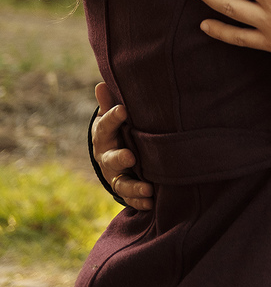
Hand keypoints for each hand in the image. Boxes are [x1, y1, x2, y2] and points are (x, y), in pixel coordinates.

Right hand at [92, 82, 153, 209]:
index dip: (112, 117)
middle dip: (120, 158)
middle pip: (111, 159)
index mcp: (104, 136)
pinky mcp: (125, 188)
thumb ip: (110, 104)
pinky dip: (140, 201)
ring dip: (134, 187)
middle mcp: (107, 158)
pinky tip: (152, 203)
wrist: (114, 154)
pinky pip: (130, 197)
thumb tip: (102, 84)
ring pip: (121, 183)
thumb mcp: (112, 117)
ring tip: (148, 189)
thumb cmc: (118, 130)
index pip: (105, 126)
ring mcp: (115, 175)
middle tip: (131, 157)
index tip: (123, 109)